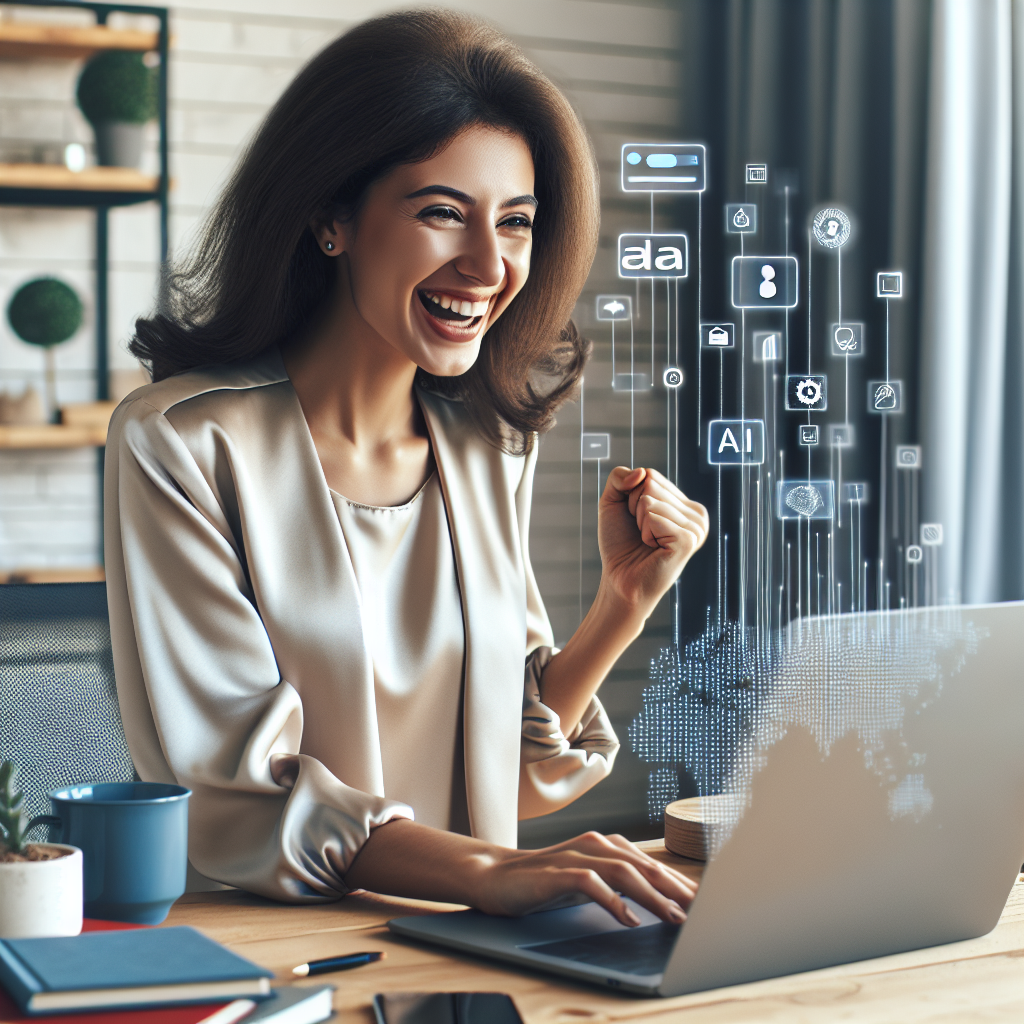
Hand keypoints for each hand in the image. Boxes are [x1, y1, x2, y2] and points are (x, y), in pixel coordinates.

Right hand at [474, 831, 697, 925]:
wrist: (495, 876)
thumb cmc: (546, 881)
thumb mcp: (588, 882)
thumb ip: (619, 885)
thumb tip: (662, 904)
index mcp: (606, 845)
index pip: (652, 864)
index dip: (680, 883)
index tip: (706, 903)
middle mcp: (595, 844)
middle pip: (644, 865)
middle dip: (676, 888)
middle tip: (703, 911)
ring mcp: (575, 855)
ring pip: (623, 871)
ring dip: (652, 895)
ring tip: (674, 917)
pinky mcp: (556, 872)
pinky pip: (590, 883)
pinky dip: (612, 900)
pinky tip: (628, 919)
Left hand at [597, 467, 708, 620]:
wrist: (620, 579)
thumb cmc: (620, 544)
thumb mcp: (613, 502)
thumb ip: (620, 477)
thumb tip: (642, 472)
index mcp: (685, 504)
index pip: (650, 475)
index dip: (631, 497)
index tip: (636, 521)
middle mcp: (696, 514)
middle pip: (650, 483)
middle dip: (634, 508)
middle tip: (641, 533)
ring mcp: (696, 527)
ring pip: (650, 499)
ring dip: (639, 522)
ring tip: (648, 542)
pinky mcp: (688, 539)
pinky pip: (653, 516)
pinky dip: (644, 532)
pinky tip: (653, 548)